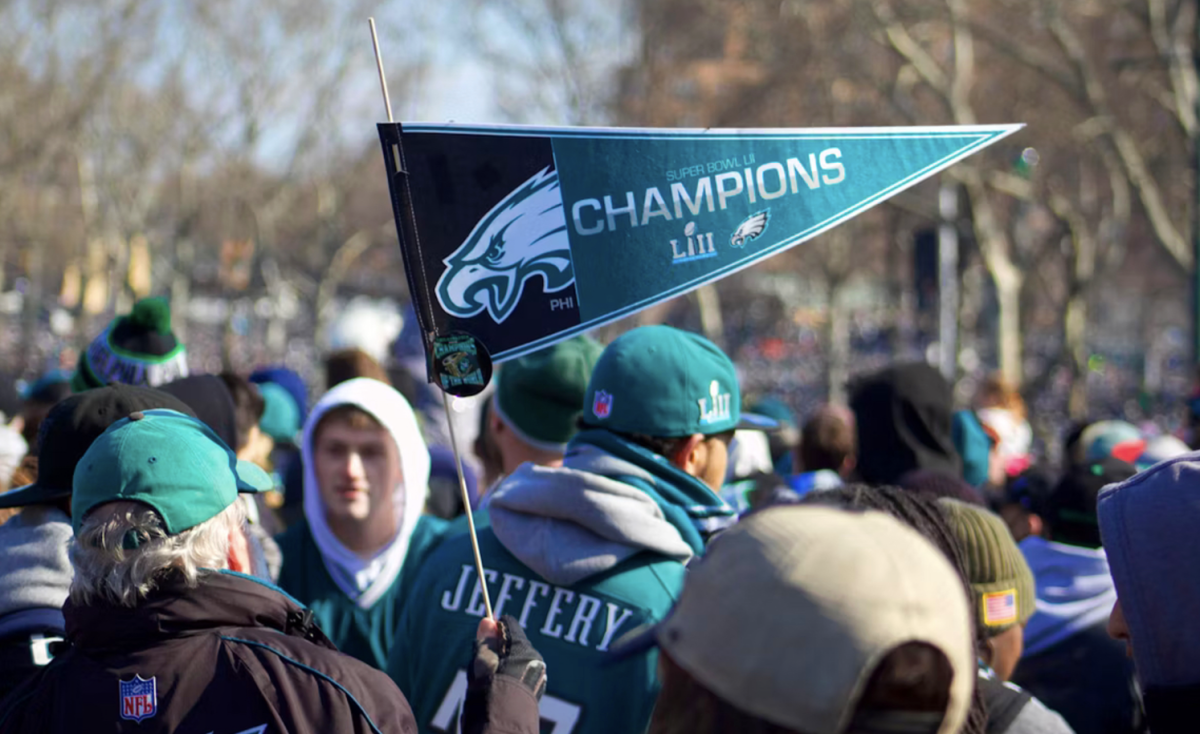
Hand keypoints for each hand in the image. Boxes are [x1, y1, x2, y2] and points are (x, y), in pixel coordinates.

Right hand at [462, 615, 546, 733]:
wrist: (503, 729)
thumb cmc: (489, 693)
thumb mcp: (482, 664)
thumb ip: (485, 641)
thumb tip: (488, 620)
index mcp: (524, 650)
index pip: (509, 625)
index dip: (493, 628)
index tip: (482, 637)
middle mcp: (535, 660)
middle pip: (512, 643)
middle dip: (495, 648)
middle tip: (481, 664)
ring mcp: (537, 676)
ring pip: (514, 659)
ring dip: (500, 663)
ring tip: (487, 680)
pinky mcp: (534, 690)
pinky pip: (519, 674)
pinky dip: (507, 675)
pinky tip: (497, 689)